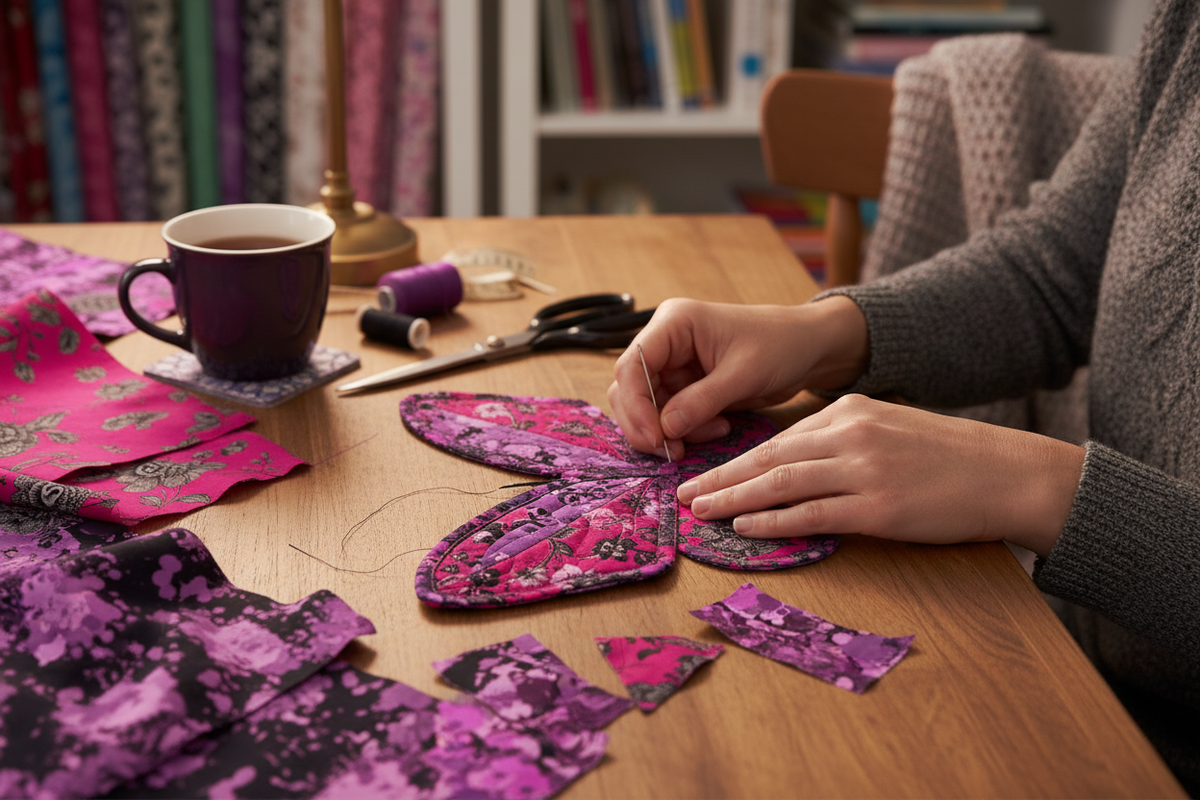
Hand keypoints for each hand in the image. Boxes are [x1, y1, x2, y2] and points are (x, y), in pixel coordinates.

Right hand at [608, 296, 868, 459]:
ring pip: (645, 406)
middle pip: (630, 389)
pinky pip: (668, 415)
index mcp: (674, 323)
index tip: (656, 438)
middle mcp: (665, 342)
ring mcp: (673, 365)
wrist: (807, 348)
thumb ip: (701, 401)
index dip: (636, 405)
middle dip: (648, 423)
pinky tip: (719, 427)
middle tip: (674, 451)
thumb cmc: (780, 346)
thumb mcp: (743, 374)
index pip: (632, 365)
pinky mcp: (684, 386)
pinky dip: (686, 429)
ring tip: (713, 431)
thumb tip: (665, 430)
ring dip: (669, 429)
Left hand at [678, 394, 1084, 556]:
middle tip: (684, 493)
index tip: (707, 471)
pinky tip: (745, 527)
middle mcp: (851, 434)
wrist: (1008, 473)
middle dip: (721, 475)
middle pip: (769, 457)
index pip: (780, 438)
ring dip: (733, 498)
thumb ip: (844, 440)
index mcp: (851, 411)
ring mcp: (863, 470)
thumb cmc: (950, 457)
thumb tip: (796, 466)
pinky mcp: (878, 507)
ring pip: (781, 484)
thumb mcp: (891, 429)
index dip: (738, 458)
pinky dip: (773, 521)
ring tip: (700, 511)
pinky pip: (813, 515)